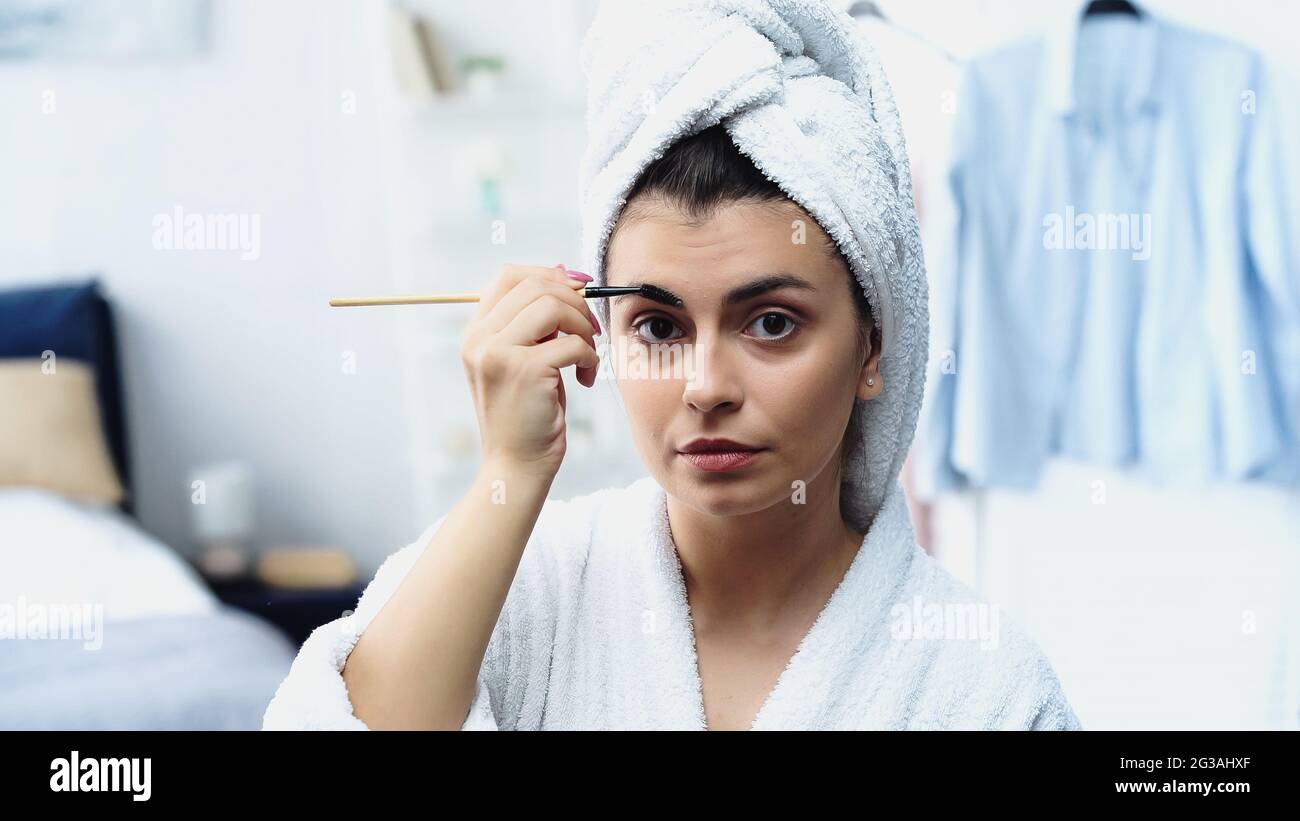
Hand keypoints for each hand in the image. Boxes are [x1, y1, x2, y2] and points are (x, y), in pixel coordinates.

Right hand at [459, 264, 600, 477]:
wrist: (516, 465)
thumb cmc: (526, 415)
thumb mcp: (521, 361)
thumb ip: (534, 324)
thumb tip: (568, 275)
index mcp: (476, 333)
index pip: (509, 276)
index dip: (549, 274)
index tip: (577, 291)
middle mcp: (480, 338)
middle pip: (535, 285)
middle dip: (574, 302)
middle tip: (590, 330)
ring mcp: (498, 353)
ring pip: (553, 306)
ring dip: (582, 328)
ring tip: (586, 356)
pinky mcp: (524, 371)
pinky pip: (572, 344)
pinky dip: (589, 358)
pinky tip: (585, 379)